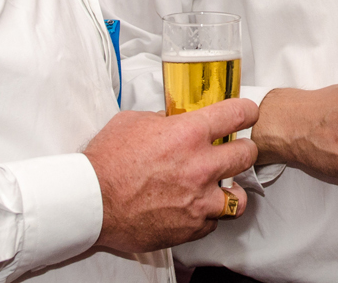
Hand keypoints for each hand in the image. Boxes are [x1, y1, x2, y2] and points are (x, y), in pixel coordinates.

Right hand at [84, 97, 257, 252]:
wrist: (90, 202)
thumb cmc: (106, 162)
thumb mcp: (135, 122)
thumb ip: (165, 119)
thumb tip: (176, 120)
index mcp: (188, 133)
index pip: (238, 113)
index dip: (247, 111)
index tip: (248, 113)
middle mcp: (200, 166)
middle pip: (247, 154)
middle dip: (242, 149)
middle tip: (235, 150)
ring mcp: (198, 200)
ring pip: (239, 196)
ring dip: (231, 189)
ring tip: (222, 186)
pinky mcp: (190, 226)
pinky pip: (214, 221)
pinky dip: (208, 215)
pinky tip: (196, 207)